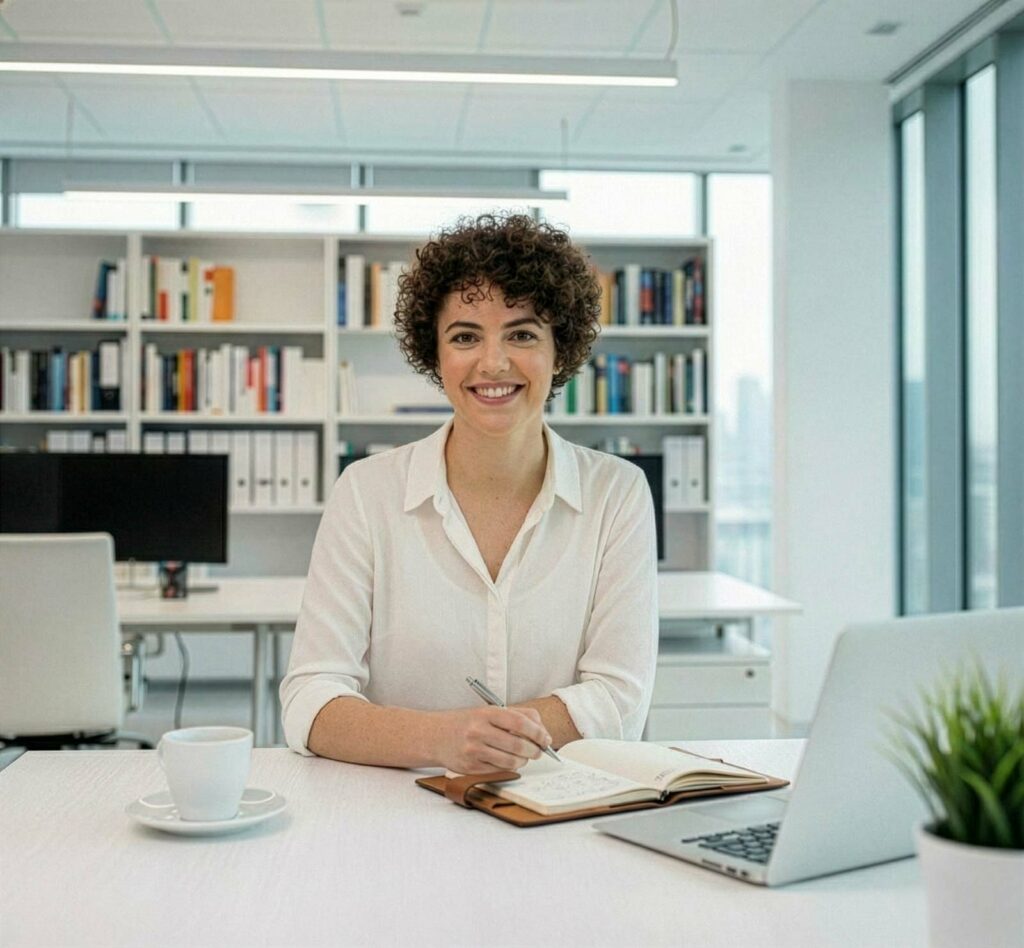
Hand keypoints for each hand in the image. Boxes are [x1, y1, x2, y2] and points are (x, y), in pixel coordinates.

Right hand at [433, 706, 551, 773]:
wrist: (435, 736)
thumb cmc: (468, 722)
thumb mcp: (489, 711)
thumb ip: (517, 716)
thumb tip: (543, 731)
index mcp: (486, 713)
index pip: (520, 723)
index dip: (538, 733)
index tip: (546, 739)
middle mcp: (478, 731)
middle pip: (518, 745)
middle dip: (534, 750)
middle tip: (538, 751)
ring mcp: (473, 751)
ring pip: (511, 761)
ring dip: (523, 761)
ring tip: (523, 756)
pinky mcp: (470, 767)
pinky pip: (499, 771)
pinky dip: (508, 767)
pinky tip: (506, 760)